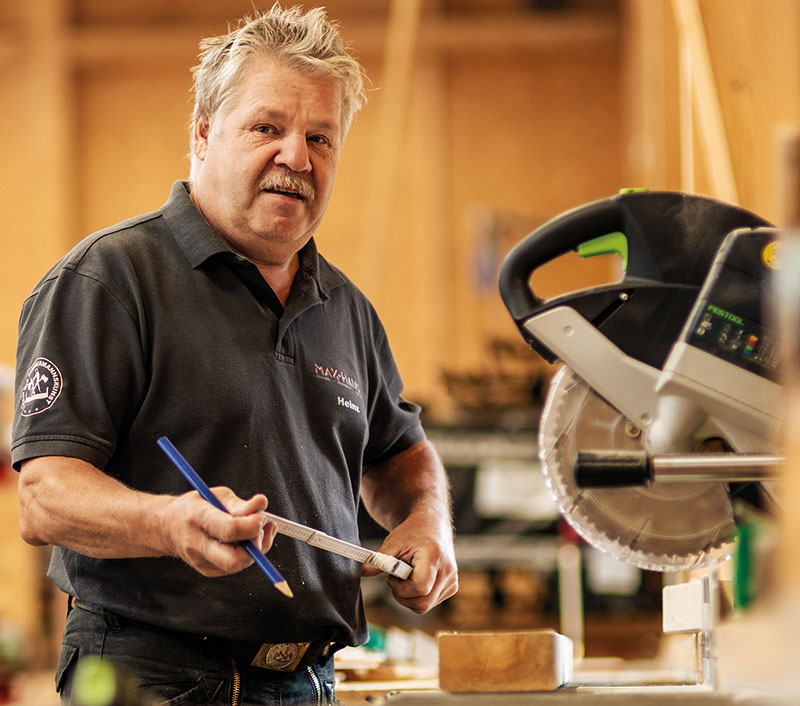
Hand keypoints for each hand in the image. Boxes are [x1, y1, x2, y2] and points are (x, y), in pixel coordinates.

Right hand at [158, 487, 277, 576]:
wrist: (166, 526)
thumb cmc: (195, 506)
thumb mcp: (216, 496)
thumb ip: (240, 503)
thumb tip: (262, 505)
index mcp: (197, 518)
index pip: (229, 530)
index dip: (252, 525)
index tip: (261, 517)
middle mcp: (196, 544)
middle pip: (234, 560)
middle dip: (256, 546)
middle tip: (261, 529)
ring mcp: (200, 562)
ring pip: (237, 565)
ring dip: (255, 550)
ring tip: (256, 531)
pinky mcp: (207, 571)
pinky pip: (235, 566)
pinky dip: (247, 554)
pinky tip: (246, 540)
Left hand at [362, 512, 457, 613]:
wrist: (431, 525)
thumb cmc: (413, 532)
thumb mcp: (393, 542)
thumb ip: (379, 559)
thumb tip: (362, 571)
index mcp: (434, 557)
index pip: (420, 588)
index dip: (402, 588)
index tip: (393, 576)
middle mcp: (448, 571)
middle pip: (422, 604)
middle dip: (403, 595)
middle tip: (396, 579)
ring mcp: (452, 581)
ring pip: (425, 606)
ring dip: (409, 596)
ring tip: (406, 576)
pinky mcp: (451, 587)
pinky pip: (430, 603)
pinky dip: (418, 596)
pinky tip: (416, 579)